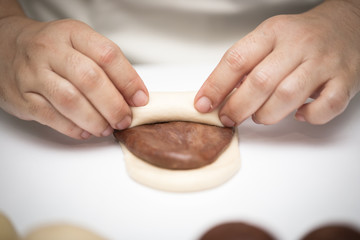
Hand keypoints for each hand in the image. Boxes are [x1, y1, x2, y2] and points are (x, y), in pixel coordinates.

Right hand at [0, 17, 147, 138]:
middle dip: (113, 105)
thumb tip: (133, 95)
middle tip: (124, 119)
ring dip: (95, 120)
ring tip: (107, 128)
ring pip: (70, 100)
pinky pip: (50, 116)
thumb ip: (105, 66)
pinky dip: (73, 128)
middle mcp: (51, 50)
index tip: (140, 99)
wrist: (4, 45)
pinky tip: (85, 132)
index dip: (129, 80)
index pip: (108, 55)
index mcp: (72, 34)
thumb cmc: (51, 49)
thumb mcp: (79, 44)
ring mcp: (33, 73)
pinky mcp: (22, 96)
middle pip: (90, 79)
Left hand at [195, 0, 359, 125]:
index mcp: (273, 32)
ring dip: (266, 114)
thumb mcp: (270, 38)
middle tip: (228, 119)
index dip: (215, 86)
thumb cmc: (303, 36)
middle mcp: (298, 45)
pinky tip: (298, 114)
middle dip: (237, 107)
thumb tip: (221, 93)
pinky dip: (308, 117)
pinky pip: (325, 106)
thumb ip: (248, 63)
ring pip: (287, 96)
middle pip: (260, 82)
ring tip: (260, 117)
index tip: (203, 104)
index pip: (237, 60)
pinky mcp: (344, 80)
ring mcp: (323, 63)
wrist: (350, 24)